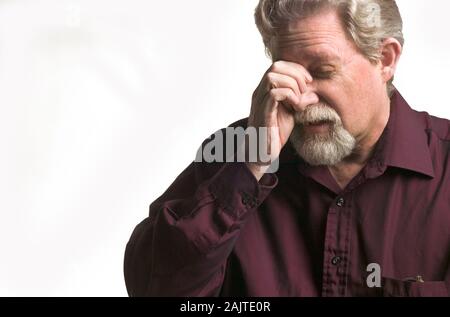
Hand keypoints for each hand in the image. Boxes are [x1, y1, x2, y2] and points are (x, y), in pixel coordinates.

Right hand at [246, 61, 318, 179]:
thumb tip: (315, 94)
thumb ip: (300, 102)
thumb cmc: (274, 134)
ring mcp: (260, 101)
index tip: (308, 82)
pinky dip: (289, 96)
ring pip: (273, 75)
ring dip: (292, 84)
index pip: (279, 65)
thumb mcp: (291, 114)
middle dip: (295, 74)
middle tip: (305, 89)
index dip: (296, 69)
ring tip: (299, 99)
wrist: (262, 153)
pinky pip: (274, 93)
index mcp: (266, 90)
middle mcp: (260, 92)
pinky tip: (295, 107)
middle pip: (275, 66)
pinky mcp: (263, 112)